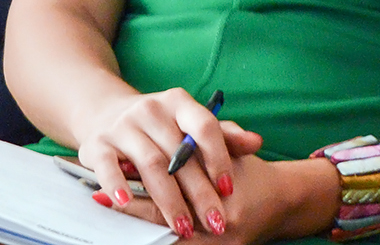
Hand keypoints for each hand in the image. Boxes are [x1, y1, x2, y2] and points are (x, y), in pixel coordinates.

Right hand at [76, 88, 267, 238]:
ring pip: (150, 165)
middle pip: (178, 154)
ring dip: (169, 200)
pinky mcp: (97, 143)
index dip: (218, 158)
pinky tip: (128, 203)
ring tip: (184, 226)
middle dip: (199, 193)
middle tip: (215, 222)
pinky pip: (108, 166)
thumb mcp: (190, 123)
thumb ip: (224, 135)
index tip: (228, 189)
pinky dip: (118, 185)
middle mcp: (151, 109)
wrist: (105, 111)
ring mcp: (122, 125)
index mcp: (179, 102)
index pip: (204, 127)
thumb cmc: (161, 125)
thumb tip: (256, 142)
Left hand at [114, 152, 339, 243]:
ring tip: (106, 210)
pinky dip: (153, 236)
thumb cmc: (250, 172)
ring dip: (136, 224)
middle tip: (98, 199)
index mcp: (224, 191)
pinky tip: (130, 231)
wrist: (282, 201)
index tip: (115, 170)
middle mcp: (222, 226)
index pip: (173, 184)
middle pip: (164, 219)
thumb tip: (154, 149)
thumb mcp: (230, 151)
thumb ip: (201, 144)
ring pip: (165, 237)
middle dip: (130, 208)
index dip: (141, 178)